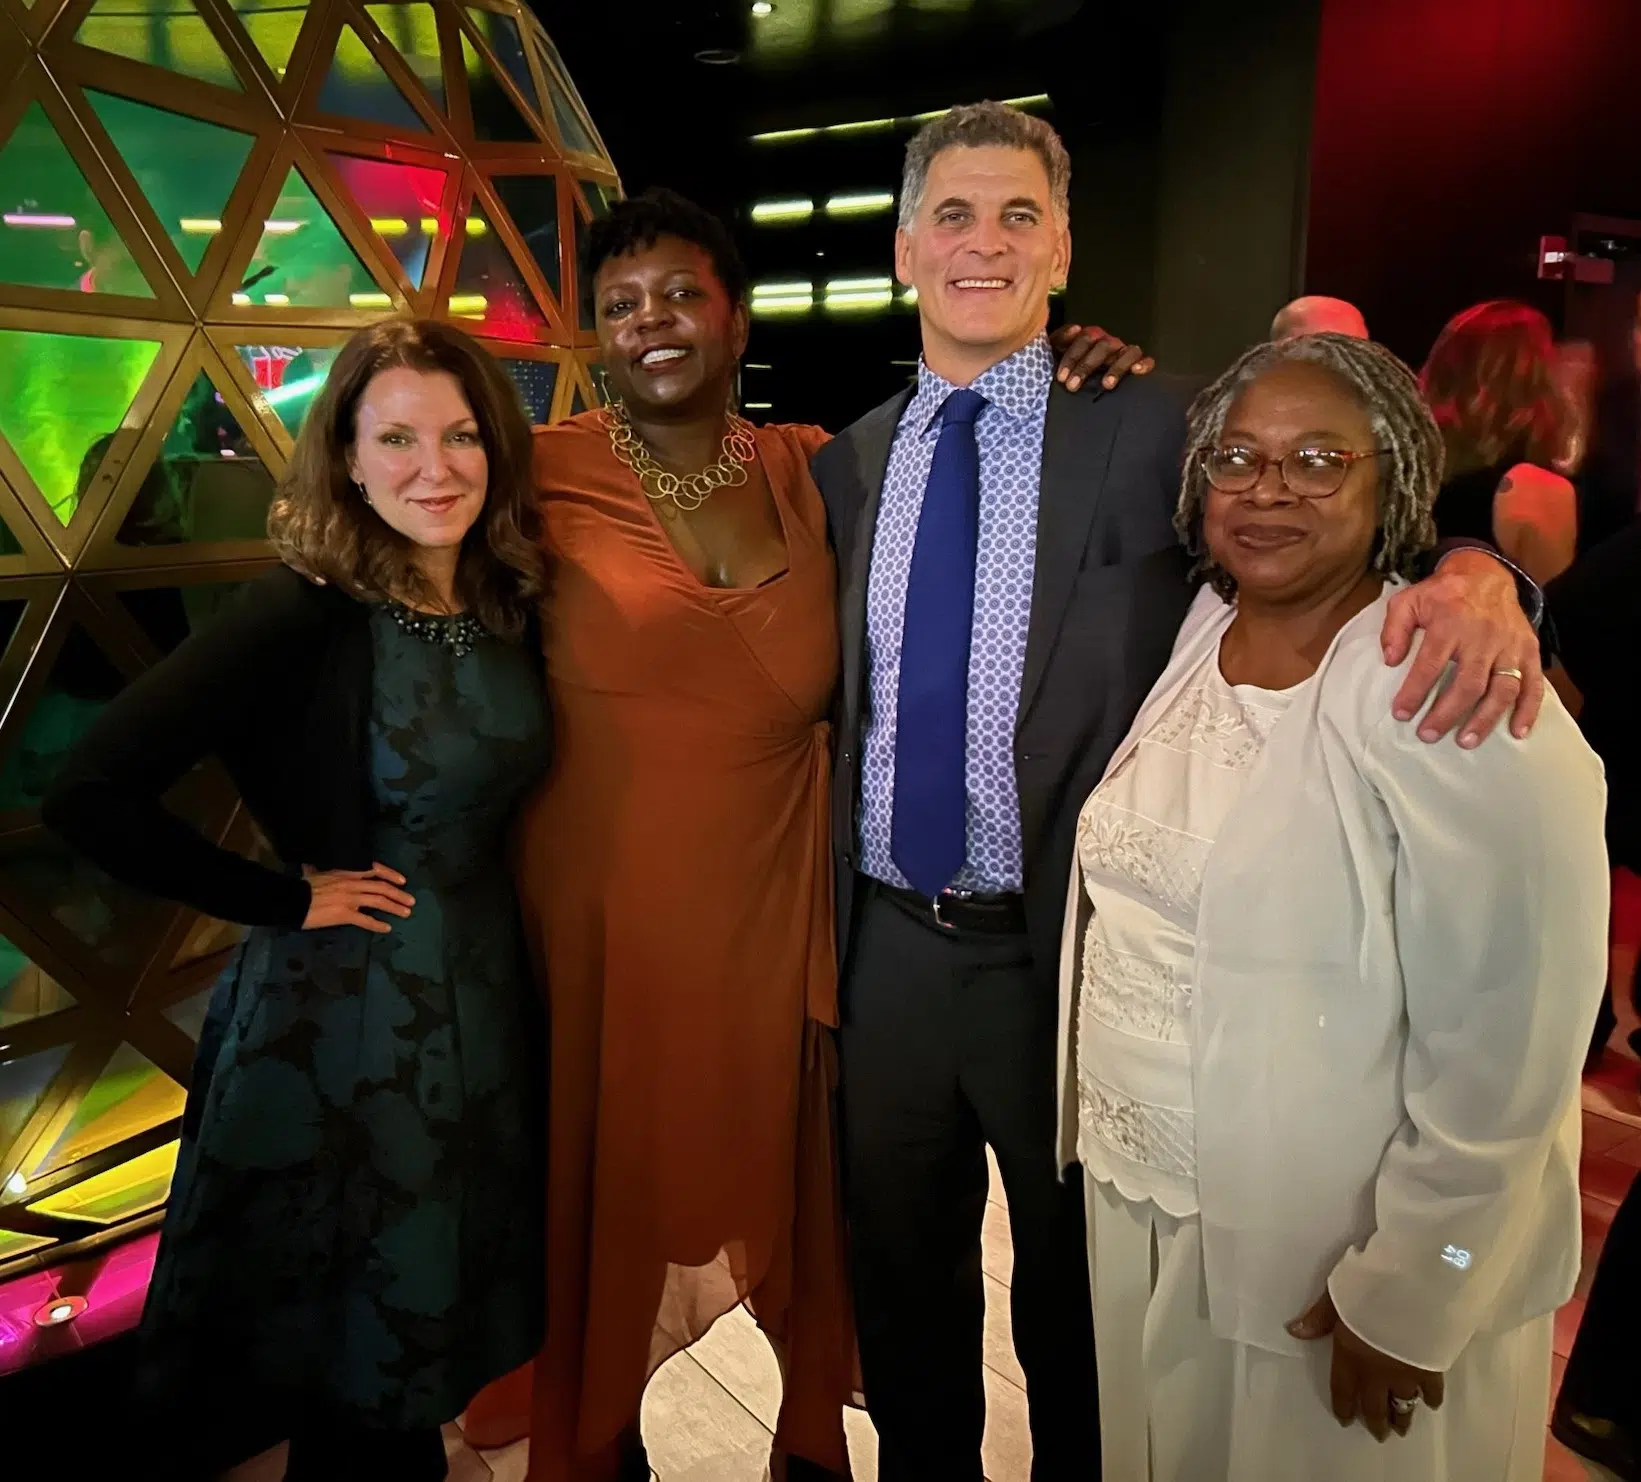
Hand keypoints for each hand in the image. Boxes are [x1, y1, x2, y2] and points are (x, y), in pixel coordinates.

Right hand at [301, 863, 413, 932]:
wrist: (291, 900)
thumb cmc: (302, 887)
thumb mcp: (313, 874)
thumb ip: (316, 870)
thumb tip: (309, 866)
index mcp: (347, 872)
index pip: (374, 869)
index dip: (390, 874)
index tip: (402, 881)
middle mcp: (352, 884)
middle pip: (382, 888)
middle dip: (399, 894)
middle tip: (411, 901)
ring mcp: (350, 899)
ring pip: (379, 902)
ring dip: (395, 907)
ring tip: (406, 913)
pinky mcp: (345, 915)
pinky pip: (366, 920)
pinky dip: (378, 924)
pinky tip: (387, 928)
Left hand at [1046, 323, 1154, 392]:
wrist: (1079, 382)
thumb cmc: (1068, 368)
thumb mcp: (1058, 353)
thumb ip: (1059, 340)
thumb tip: (1075, 329)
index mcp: (1090, 337)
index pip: (1083, 338)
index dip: (1072, 357)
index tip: (1061, 377)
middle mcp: (1108, 342)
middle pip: (1102, 345)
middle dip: (1086, 366)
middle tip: (1073, 386)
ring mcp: (1123, 351)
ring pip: (1126, 351)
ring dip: (1116, 367)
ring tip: (1106, 384)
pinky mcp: (1138, 363)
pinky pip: (1146, 359)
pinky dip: (1144, 363)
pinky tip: (1137, 371)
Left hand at [1288, 1290, 1444, 1440]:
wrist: (1412, 1289)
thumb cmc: (1369, 1288)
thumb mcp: (1336, 1297)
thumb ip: (1318, 1318)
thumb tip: (1294, 1331)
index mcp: (1350, 1355)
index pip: (1343, 1389)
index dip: (1344, 1406)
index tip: (1346, 1420)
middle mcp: (1377, 1372)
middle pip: (1375, 1405)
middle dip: (1376, 1421)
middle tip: (1379, 1434)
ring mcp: (1406, 1373)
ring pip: (1403, 1404)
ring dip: (1401, 1417)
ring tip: (1401, 1428)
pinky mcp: (1432, 1368)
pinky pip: (1432, 1391)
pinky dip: (1431, 1399)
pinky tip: (1431, 1403)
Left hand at [1379, 550, 1543, 746]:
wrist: (1486, 574)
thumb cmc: (1442, 593)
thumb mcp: (1409, 600)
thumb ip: (1394, 629)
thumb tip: (1388, 661)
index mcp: (1450, 624)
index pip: (1430, 664)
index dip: (1415, 692)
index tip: (1400, 714)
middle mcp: (1483, 637)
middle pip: (1468, 683)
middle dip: (1447, 714)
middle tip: (1427, 735)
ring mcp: (1510, 645)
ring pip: (1502, 688)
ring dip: (1485, 719)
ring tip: (1466, 741)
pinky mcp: (1530, 650)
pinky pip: (1534, 683)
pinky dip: (1528, 709)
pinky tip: (1517, 732)